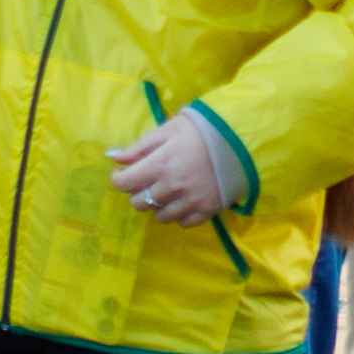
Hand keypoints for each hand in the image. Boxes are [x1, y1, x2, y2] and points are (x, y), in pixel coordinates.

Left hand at [106, 109, 254, 228]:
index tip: (126, 173)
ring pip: (159, 216)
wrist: (242, 140)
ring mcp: (190, 201)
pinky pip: (183, 223)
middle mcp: (172, 187)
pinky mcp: (207, 211)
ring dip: (158, 205)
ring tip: (169, 190)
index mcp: (159, 164)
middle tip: (149, 180)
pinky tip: (184, 199)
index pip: (123, 183)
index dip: (120, 178)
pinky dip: (180, 214)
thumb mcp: (168, 130)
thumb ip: (139, 147)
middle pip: (138, 203)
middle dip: (139, 192)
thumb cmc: (201, 131)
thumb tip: (112, 156)